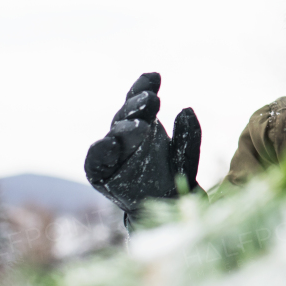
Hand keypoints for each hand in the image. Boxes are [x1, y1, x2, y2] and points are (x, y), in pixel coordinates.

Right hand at [84, 73, 201, 214]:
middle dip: (138, 107)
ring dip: (124, 129)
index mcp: (143, 124)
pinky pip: (96, 161)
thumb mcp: (185, 156)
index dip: (144, 88)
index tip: (155, 77)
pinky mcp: (100, 172)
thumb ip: (189, 136)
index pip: (141, 101)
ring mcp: (112, 153)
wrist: (163, 208)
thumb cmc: (172, 176)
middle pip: (127, 116)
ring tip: (137, 126)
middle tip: (151, 101)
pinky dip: (102, 151)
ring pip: (114, 135)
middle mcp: (125, 135)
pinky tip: (111, 144)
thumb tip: (186, 109)